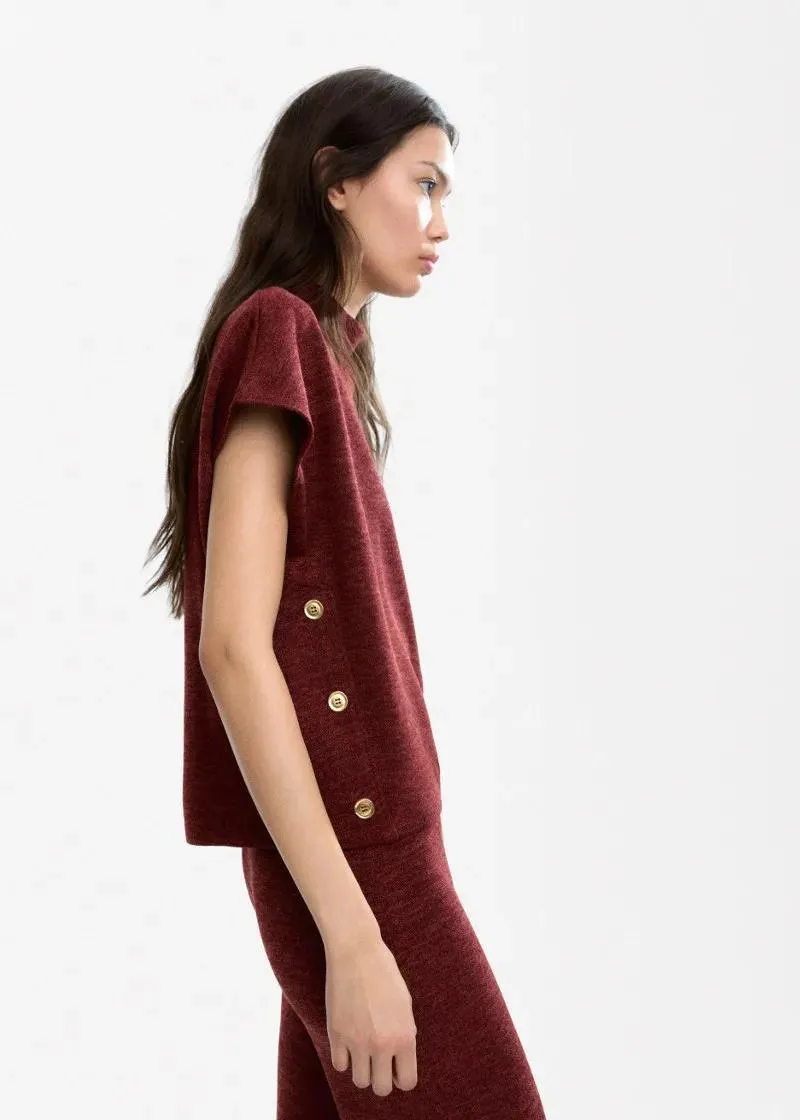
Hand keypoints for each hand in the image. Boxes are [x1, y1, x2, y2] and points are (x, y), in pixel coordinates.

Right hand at [324, 934, 417, 1096]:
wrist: (356, 951)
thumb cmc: (384, 972)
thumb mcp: (404, 1004)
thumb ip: (404, 1033)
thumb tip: (398, 1059)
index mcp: (404, 1037)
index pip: (407, 1081)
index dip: (402, 1077)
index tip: (396, 1067)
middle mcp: (382, 1044)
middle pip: (381, 1088)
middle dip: (381, 1078)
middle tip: (379, 1061)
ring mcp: (357, 1041)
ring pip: (360, 1081)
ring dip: (362, 1069)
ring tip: (363, 1050)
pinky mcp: (336, 1034)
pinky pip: (339, 1065)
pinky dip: (343, 1058)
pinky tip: (348, 1041)